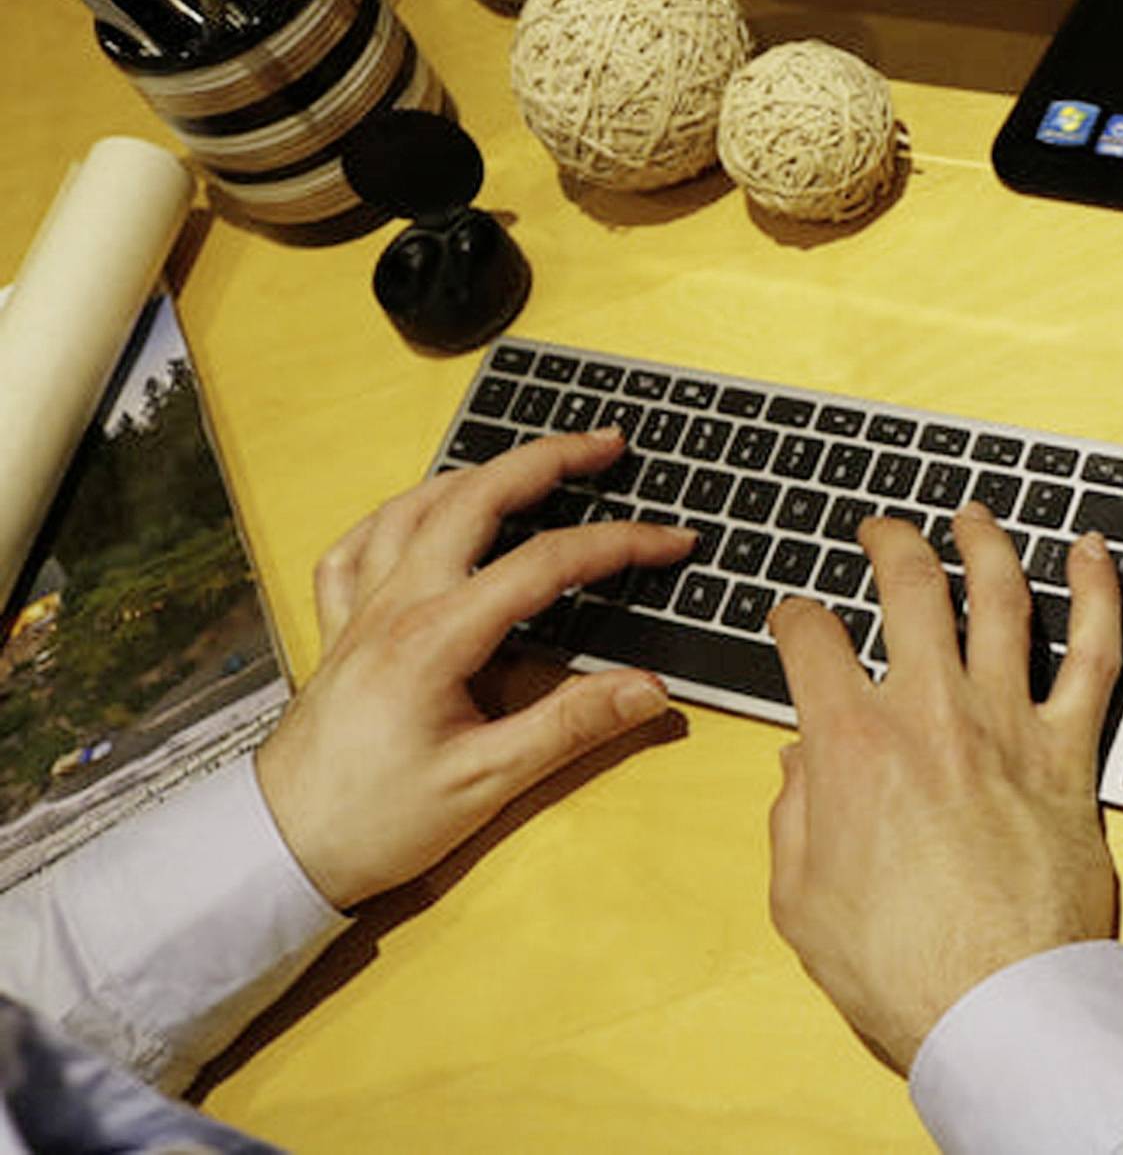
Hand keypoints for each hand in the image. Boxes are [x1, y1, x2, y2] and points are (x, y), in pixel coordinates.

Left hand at [255, 429, 692, 909]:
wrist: (278, 851)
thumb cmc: (374, 823)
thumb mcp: (486, 783)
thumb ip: (571, 726)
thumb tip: (648, 688)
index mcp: (436, 639)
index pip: (545, 564)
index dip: (619, 544)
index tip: (672, 541)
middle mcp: (394, 607)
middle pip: (475, 499)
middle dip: (546, 460)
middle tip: (604, 445)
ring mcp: (359, 612)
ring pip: (414, 507)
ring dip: (477, 473)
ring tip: (526, 465)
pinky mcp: (337, 631)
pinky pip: (356, 548)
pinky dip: (393, 516)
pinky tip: (416, 514)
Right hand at [767, 503, 1122, 1073]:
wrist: (995, 1002)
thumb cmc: (898, 964)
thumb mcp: (799, 897)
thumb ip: (791, 818)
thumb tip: (798, 769)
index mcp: (849, 744)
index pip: (810, 643)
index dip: (794, 617)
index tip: (795, 616)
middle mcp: (929, 712)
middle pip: (910, 588)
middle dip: (889, 543)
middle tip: (882, 530)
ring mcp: (1008, 723)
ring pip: (1003, 597)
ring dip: (986, 542)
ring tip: (974, 514)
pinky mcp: (1071, 751)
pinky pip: (1095, 653)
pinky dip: (1098, 592)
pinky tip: (1094, 553)